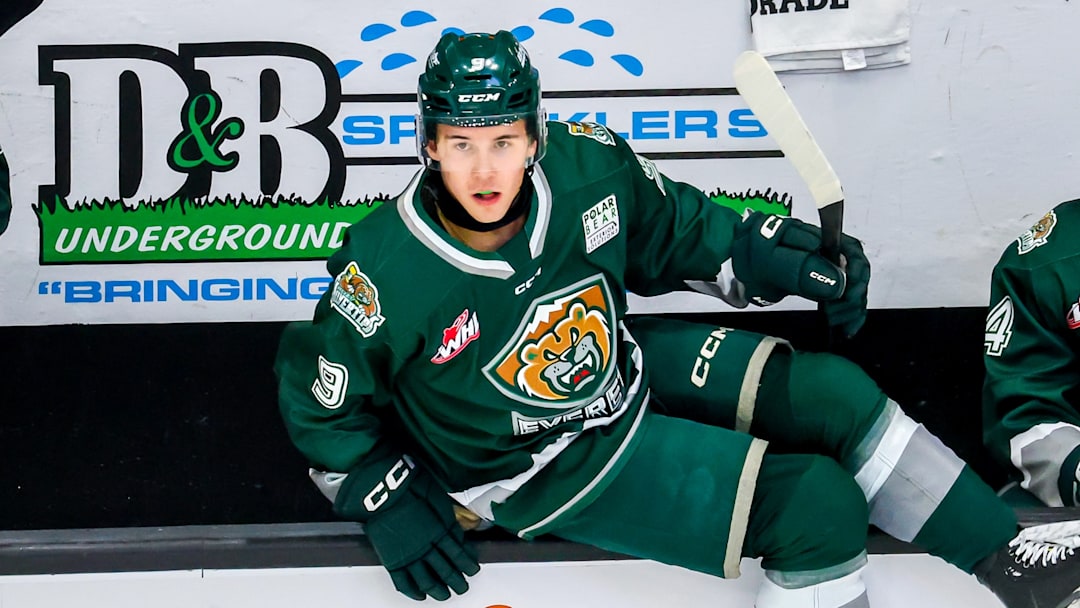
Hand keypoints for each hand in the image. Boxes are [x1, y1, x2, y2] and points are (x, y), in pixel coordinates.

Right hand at [337, 456, 480, 600]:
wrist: (382, 492)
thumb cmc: (409, 489)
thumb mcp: (438, 500)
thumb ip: (449, 521)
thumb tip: (459, 536)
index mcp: (439, 532)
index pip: (458, 555)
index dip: (467, 565)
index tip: (472, 570)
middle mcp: (425, 547)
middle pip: (446, 571)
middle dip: (457, 582)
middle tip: (462, 587)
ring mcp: (408, 556)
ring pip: (427, 581)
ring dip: (438, 591)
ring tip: (445, 595)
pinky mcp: (391, 560)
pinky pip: (404, 582)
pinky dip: (413, 592)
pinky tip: (420, 595)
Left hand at [731, 212, 868, 336]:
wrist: (734, 258)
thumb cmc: (750, 256)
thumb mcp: (770, 261)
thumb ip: (801, 269)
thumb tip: (837, 282)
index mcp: (821, 238)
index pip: (855, 257)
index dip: (853, 282)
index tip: (840, 302)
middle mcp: (830, 249)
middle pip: (859, 273)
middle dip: (852, 298)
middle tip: (834, 316)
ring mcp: (827, 264)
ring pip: (854, 286)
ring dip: (852, 308)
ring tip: (838, 324)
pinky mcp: (821, 279)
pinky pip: (843, 295)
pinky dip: (847, 312)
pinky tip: (845, 327)